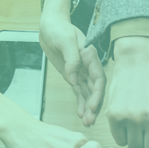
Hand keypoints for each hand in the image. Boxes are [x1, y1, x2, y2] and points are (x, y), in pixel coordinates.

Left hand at [39, 12, 104, 126]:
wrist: (50, 25)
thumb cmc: (58, 28)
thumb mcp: (65, 40)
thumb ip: (72, 58)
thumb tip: (73, 77)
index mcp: (90, 56)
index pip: (98, 77)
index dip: (97, 93)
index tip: (93, 106)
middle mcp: (88, 65)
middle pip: (95, 89)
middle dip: (94, 105)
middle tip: (90, 120)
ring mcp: (81, 71)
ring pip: (87, 93)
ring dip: (88, 108)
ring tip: (87, 123)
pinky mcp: (73, 75)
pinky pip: (79, 92)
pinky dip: (80, 103)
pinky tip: (81, 114)